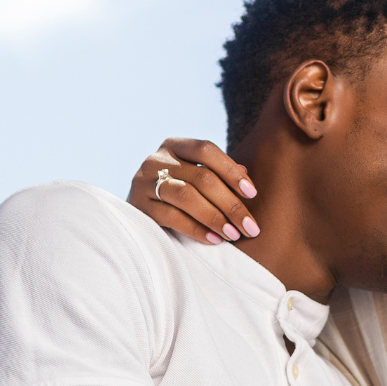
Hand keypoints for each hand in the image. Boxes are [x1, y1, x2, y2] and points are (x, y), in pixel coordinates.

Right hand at [127, 138, 259, 243]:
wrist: (133, 214)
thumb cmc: (175, 191)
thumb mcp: (193, 175)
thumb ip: (217, 172)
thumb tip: (246, 173)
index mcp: (173, 146)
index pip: (206, 150)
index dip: (231, 171)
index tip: (253, 194)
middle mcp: (156, 160)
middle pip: (201, 178)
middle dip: (231, 204)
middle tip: (250, 226)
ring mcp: (143, 182)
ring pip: (187, 197)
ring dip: (215, 218)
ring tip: (234, 234)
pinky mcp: (138, 206)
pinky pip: (172, 217)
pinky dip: (196, 230)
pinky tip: (214, 240)